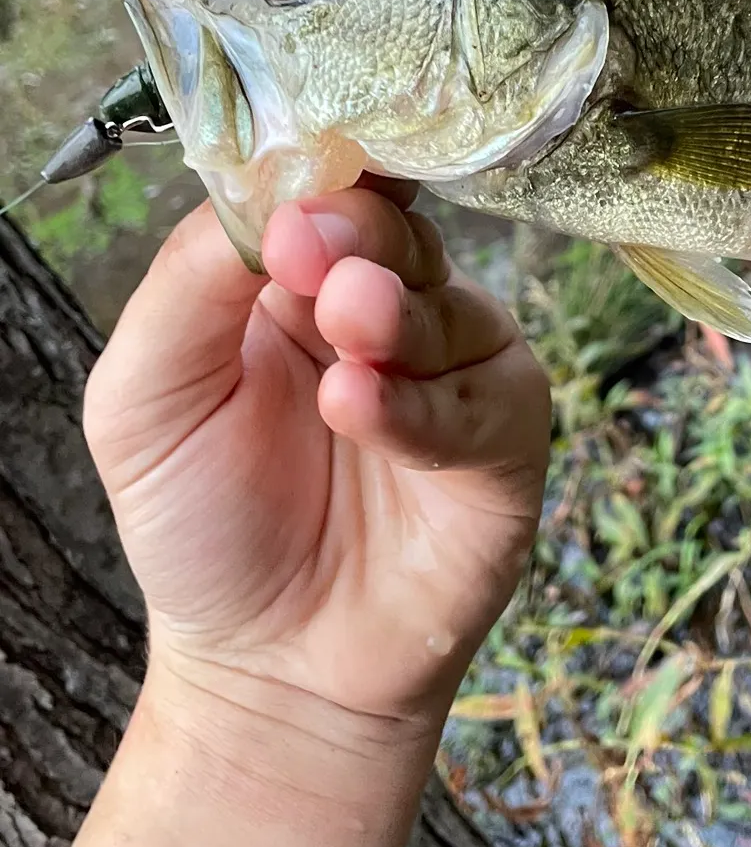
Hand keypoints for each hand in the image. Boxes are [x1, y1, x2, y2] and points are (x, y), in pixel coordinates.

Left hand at [83, 178, 550, 756]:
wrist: (272, 665)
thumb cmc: (206, 527)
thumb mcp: (148, 396)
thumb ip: (190, 286)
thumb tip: (262, 195)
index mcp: (300, 287)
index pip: (327, 198)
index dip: (316, 182)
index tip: (291, 191)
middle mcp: (389, 314)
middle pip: (403, 235)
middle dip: (365, 235)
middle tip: (320, 251)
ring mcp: (456, 375)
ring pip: (455, 311)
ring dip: (399, 317)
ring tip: (347, 334)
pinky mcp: (505, 443)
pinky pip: (483, 404)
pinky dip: (425, 405)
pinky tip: (362, 408)